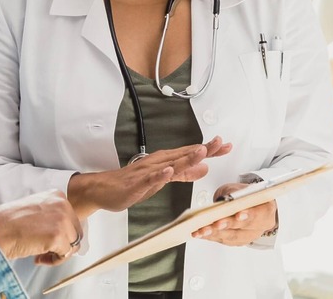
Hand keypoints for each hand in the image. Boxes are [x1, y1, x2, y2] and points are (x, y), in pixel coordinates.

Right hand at [0, 190, 82, 265]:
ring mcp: (62, 220)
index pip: (71, 218)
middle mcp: (62, 204)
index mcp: (56, 195)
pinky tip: (38, 258)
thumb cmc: (8, 222)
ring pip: (73, 244)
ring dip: (58, 253)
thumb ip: (50, 215)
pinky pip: (65, 255)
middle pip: (76, 231)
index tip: (47, 237)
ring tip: (41, 255)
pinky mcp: (58, 236)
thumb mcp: (34, 209)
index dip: (61, 233)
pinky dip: (54, 261)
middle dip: (62, 244)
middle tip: (45, 251)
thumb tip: (61, 231)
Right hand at [68, 136, 230, 219]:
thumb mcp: (164, 179)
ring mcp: (148, 171)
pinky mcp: (137, 182)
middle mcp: (159, 162)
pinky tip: (169, 170)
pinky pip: (150, 178)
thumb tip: (204, 168)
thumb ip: (184, 173)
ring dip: (185, 157)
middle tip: (219, 143)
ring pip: (169, 163)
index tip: (226, 146)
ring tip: (200, 152)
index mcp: (166, 161)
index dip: (210, 150)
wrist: (105, 189)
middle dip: (203, 149)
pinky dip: (160, 174)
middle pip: (184, 154)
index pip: (191, 153)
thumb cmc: (133, 183)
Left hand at [191, 183, 277, 245]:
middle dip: (227, 226)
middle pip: (243, 228)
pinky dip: (211, 237)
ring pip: (232, 237)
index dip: (249, 215)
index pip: (259, 214)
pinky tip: (200, 233)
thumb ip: (236, 193)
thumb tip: (226, 199)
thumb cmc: (246, 195)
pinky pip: (224, 240)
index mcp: (266, 209)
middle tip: (215, 223)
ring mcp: (249, 236)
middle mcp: (260, 226)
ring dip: (215, 234)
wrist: (249, 203)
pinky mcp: (238, 241)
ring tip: (201, 230)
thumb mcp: (242, 188)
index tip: (238, 215)